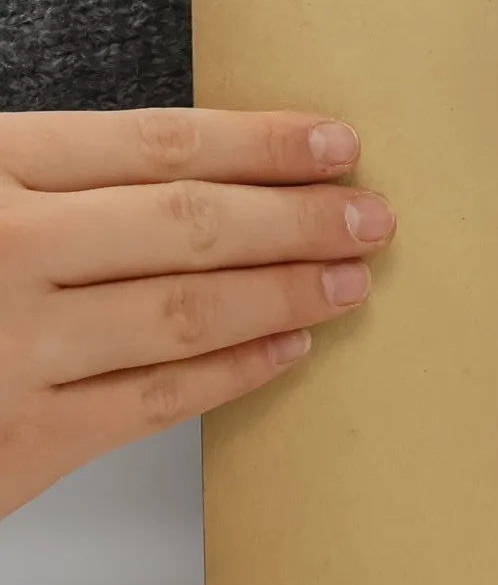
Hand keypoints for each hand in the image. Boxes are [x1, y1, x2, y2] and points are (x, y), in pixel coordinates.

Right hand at [0, 110, 394, 518]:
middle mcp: (1, 251)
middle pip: (187, 224)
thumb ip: (48, 173)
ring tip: (350, 279)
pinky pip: (156, 400)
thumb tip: (194, 164)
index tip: (336, 144)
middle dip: (298, 219)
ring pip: (185, 311)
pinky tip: (292, 349)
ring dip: (286, 293)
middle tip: (374, 217)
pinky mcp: (21, 442)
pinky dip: (236, 371)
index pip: (154, 144)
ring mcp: (11, 350)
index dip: (260, 143)